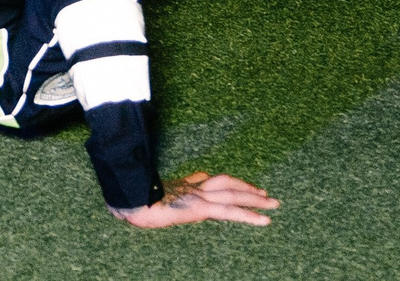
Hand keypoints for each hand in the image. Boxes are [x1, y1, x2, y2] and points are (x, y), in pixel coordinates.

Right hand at [112, 172, 278, 229]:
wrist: (127, 199)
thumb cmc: (132, 200)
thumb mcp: (149, 196)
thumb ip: (165, 191)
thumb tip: (173, 188)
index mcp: (181, 186)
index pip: (206, 180)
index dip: (225, 183)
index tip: (239, 185)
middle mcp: (192, 188)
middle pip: (226, 183)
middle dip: (245, 187)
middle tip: (265, 193)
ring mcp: (198, 196)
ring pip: (233, 193)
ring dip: (255, 198)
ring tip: (273, 203)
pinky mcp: (200, 207)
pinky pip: (231, 211)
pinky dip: (250, 215)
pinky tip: (264, 219)